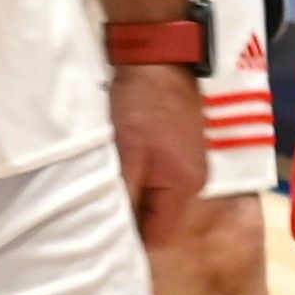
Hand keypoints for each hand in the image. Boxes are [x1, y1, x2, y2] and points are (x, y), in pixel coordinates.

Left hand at [106, 61, 207, 250]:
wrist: (158, 54)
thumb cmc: (141, 106)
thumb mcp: (126, 156)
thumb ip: (125, 197)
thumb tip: (118, 234)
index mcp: (185, 188)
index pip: (158, 237)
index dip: (130, 240)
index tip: (101, 232)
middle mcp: (196, 179)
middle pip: (160, 217)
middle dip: (132, 215)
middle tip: (99, 207)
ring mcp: (192, 160)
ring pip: (159, 195)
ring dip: (136, 191)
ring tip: (108, 181)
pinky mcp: (184, 143)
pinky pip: (162, 174)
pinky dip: (142, 173)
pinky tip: (124, 161)